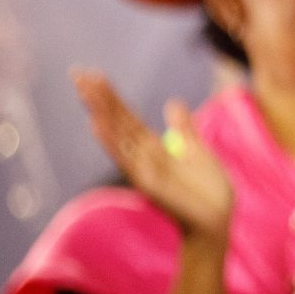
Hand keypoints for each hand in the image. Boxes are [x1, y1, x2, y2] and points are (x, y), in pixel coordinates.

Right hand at [73, 71, 231, 247]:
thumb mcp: (198, 150)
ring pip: (117, 136)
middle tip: (78, 73)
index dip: (112, 96)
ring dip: (100, 113)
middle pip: (117, 122)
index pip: (127, 117)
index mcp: (154, 147)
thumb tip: (173, 102)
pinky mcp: (148, 182)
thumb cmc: (208, 190)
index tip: (94, 75)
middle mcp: (143, 156)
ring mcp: (142, 169)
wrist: (216, 220)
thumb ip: (183, 129)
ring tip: (84, 91)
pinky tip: (96, 124)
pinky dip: (111, 141)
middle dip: (99, 98)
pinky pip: (126, 158)